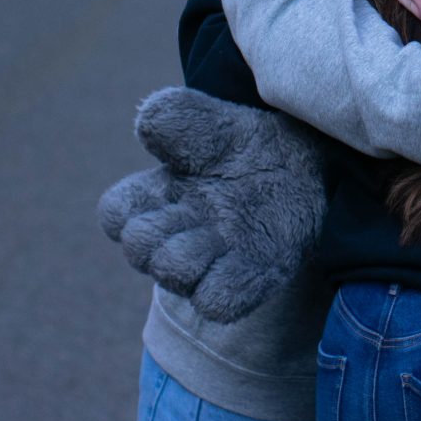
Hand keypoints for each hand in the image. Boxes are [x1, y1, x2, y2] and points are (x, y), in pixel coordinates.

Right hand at [97, 87, 325, 321]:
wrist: (305, 163)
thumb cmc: (246, 144)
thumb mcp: (213, 121)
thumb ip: (176, 117)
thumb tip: (146, 121)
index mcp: (154, 198)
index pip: (115, 215)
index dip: (133, 205)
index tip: (171, 177)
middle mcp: (173, 236)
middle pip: (140, 249)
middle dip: (167, 225)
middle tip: (207, 198)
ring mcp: (208, 264)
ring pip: (175, 274)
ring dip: (197, 249)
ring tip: (230, 224)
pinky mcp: (243, 284)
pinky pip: (216, 303)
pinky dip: (227, 283)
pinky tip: (251, 255)